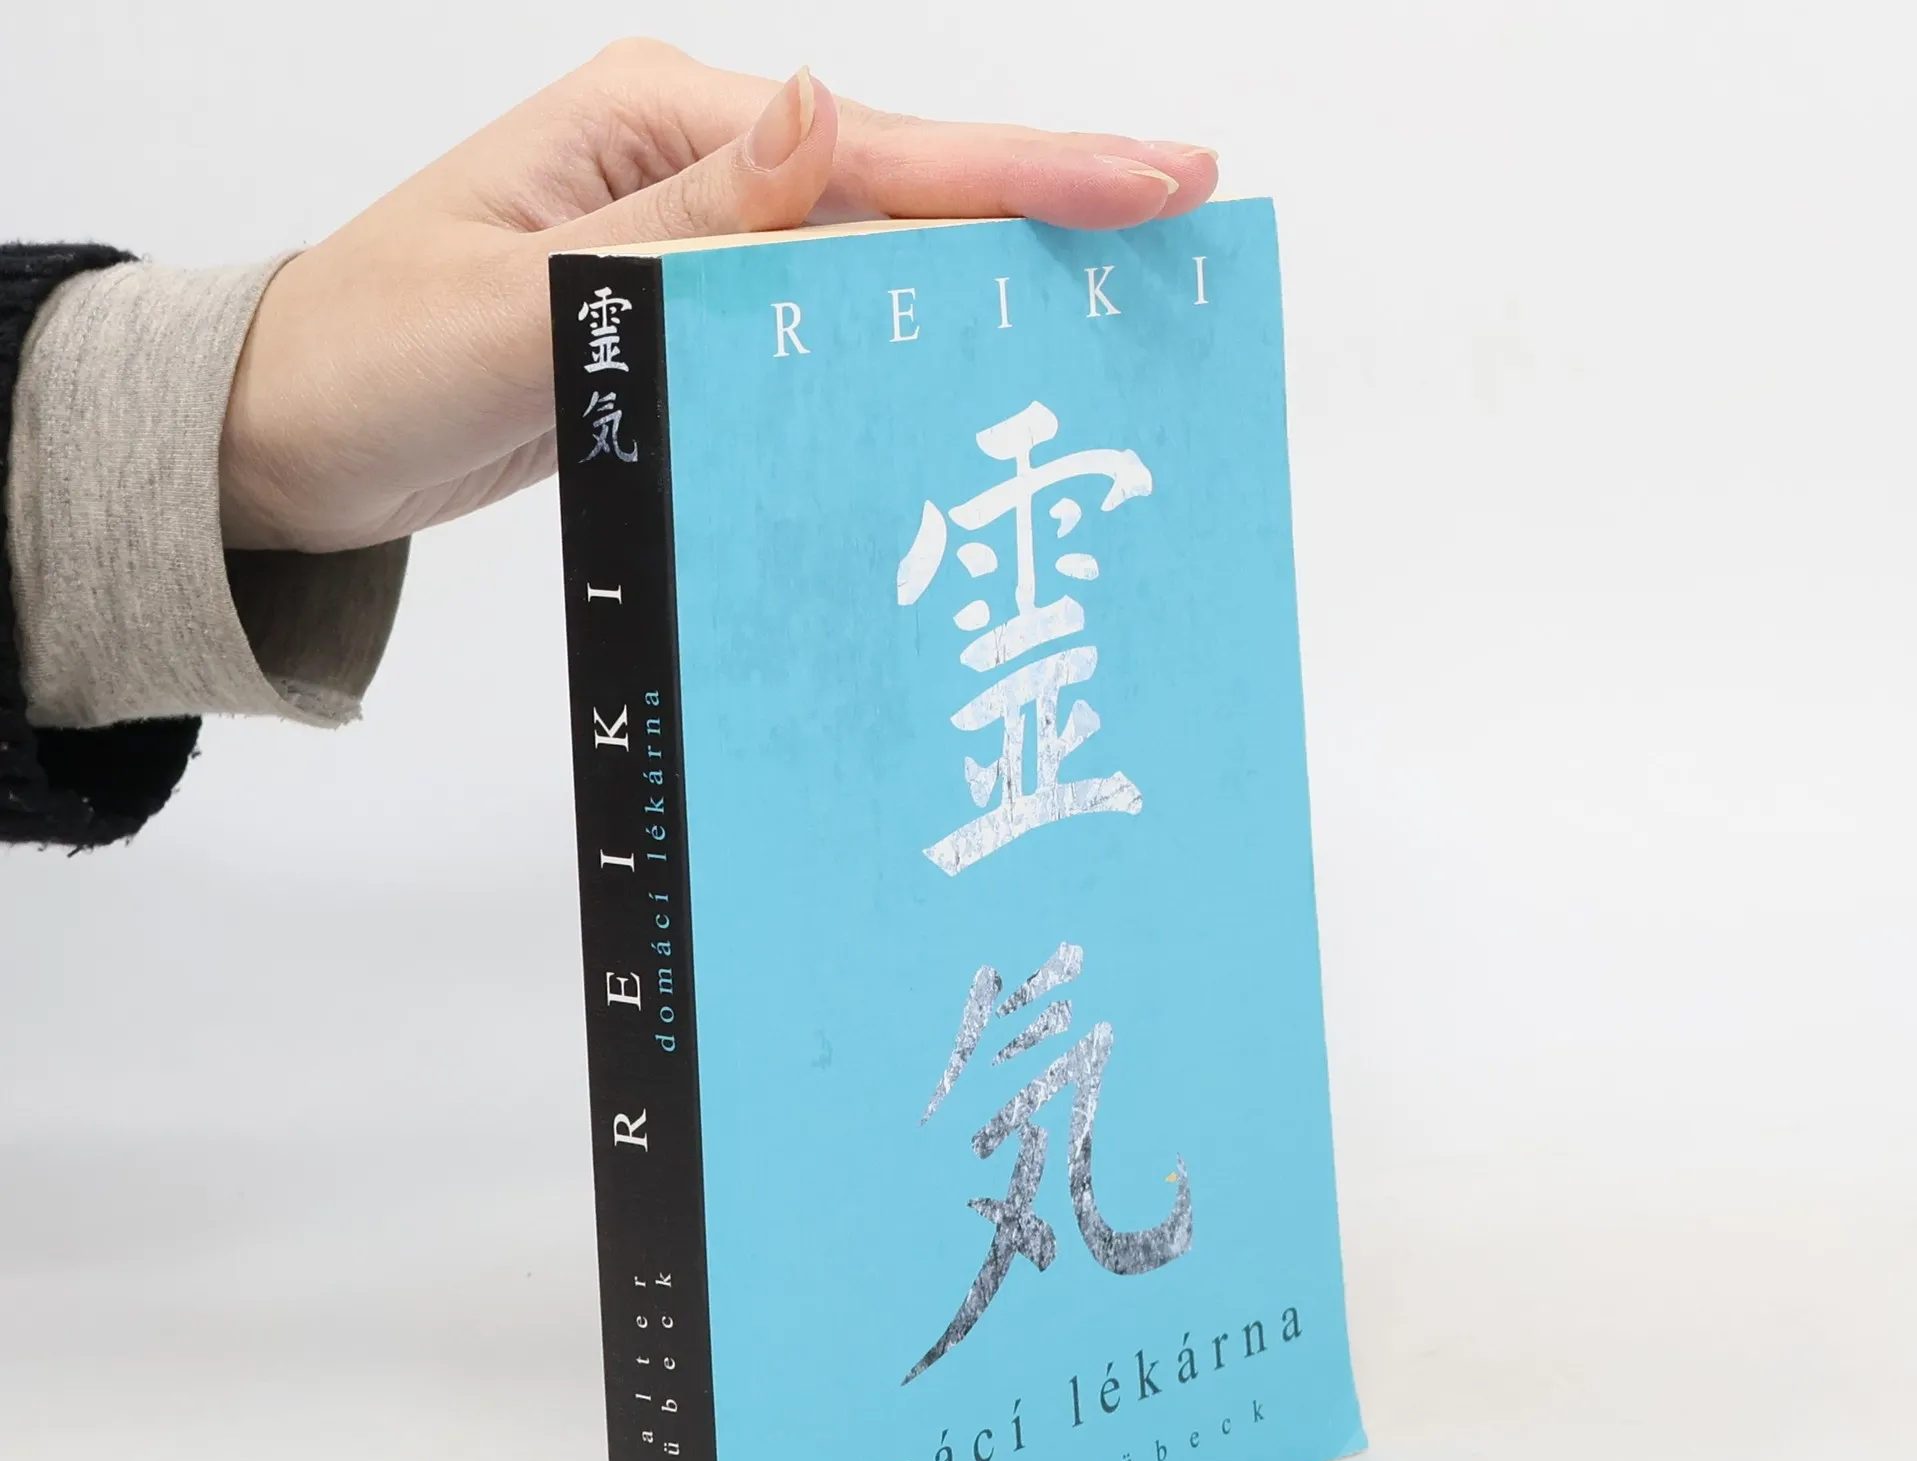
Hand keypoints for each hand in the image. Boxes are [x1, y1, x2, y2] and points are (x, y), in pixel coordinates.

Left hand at [218, 40, 1217, 552]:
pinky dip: (892, 355)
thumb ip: (683, 224)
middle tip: (1177, 239)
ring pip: (869, 266)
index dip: (1020, 174)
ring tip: (1103, 325)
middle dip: (1037, 217)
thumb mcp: (526, 290)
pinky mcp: (683, 329)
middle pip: (899, 193)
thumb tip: (816, 113)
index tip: (1154, 180)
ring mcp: (690, 250)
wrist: (289, 440)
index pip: (871, 151)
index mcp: (655, 124)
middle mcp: (688, 173)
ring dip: (978, 294)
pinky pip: (815, 332)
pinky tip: (957, 384)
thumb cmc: (373, 354)